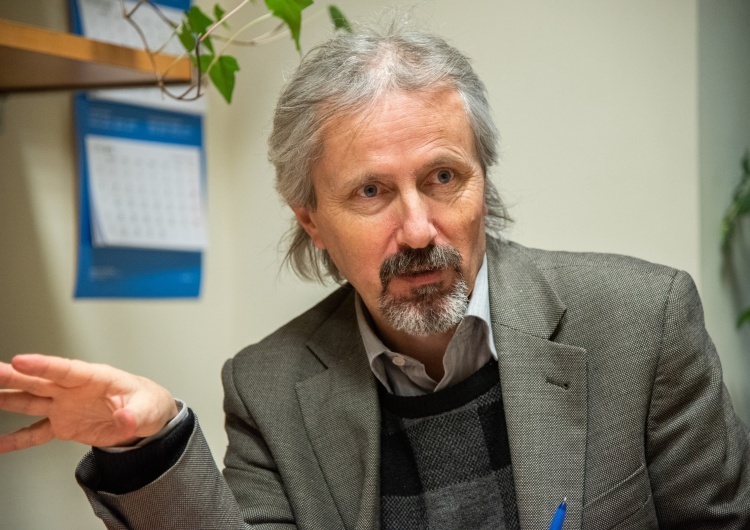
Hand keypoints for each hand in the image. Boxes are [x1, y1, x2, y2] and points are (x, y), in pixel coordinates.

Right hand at [0, 354, 177, 452]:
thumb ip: (135, 414)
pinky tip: (0, 442)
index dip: (43, 365)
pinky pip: (35, 432)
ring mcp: (65, 406)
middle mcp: (73, 390)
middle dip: (11, 376)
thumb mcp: (148, 409)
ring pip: (29, 400)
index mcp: (95, 378)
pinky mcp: (62, 425)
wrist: (144, 418)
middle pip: (38, 381)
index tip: (20, 360)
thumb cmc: (146, 403)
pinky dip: (16, 438)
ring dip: (5, 398)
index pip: (65, 369)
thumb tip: (126, 419)